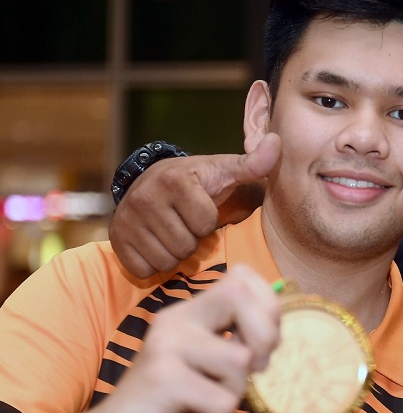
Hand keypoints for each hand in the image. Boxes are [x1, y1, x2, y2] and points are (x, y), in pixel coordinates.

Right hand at [79, 265, 279, 412]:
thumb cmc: (172, 408)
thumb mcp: (213, 372)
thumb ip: (238, 348)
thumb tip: (276, 335)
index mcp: (192, 313)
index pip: (241, 278)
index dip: (268, 306)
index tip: (264, 345)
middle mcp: (177, 319)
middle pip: (238, 294)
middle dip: (264, 335)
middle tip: (255, 370)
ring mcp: (166, 345)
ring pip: (237, 359)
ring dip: (236, 394)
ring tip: (214, 409)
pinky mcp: (161, 376)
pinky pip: (221, 399)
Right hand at [109, 134, 277, 277]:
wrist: (155, 182)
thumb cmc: (199, 181)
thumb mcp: (226, 170)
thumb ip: (253, 163)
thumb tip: (276, 142)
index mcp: (174, 181)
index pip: (205, 224)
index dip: (209, 222)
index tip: (202, 208)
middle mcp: (144, 197)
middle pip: (185, 246)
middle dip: (192, 240)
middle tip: (186, 222)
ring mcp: (126, 219)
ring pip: (165, 260)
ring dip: (175, 253)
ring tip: (174, 231)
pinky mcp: (115, 239)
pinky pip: (144, 269)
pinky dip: (154, 263)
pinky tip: (157, 242)